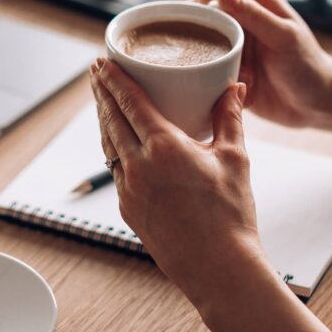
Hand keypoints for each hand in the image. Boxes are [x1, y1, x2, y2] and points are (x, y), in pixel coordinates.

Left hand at [89, 58, 268, 311]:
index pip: (129, 102)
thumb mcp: (235, 159)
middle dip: (102, 93)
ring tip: (103, 101)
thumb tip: (235, 88)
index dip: (113, 79)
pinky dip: (114, 149)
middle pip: (111, 119)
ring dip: (104, 120)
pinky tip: (118, 143)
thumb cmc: (232, 215)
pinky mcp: (128, 210)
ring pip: (108, 145)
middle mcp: (139, 167)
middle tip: (95, 72)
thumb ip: (229, 118)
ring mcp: (129, 191)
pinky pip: (115, 170)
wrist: (220, 269)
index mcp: (165, 148)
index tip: (101, 62)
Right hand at [195, 0, 331, 127]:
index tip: (208, 28)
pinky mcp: (226, 70)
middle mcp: (238, 20)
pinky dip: (216, 81)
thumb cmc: (307, 65)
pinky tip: (240, 88)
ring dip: (213, 65)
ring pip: (199, 49)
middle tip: (227, 57)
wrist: (315, 104)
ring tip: (241, 75)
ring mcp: (231, 46)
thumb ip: (253, 14)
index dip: (201, 6)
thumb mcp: (283, 36)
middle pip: (199, 20)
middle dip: (204, 41)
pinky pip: (206, 72)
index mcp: (253, 1)